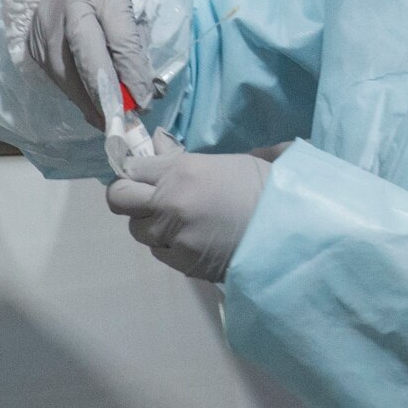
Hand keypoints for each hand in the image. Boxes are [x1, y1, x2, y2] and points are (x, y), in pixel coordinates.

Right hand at [26, 0, 153, 126]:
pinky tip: (90, 105)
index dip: (130, 72)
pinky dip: (75, 94)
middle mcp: (64, 7)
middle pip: (85, 58)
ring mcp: (43, 27)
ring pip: (65, 74)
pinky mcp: (33, 45)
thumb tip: (138, 91)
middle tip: (123, 120)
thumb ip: (133, 46)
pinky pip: (56, 76)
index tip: (143, 100)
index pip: (118, 37)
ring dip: (89, 102)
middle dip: (106, 95)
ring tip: (108, 120)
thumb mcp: (128, 8)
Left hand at [106, 133, 270, 282]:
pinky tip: (192, 239)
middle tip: (146, 198)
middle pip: (118, 200)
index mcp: (180, 171)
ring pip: (138, 230)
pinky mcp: (183, 263)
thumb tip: (157, 144)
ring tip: (178, 221)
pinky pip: (159, 252)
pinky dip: (169, 246)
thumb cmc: (261, 186)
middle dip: (128, 198)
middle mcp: (169, 203)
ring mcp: (173, 236)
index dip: (133, 172)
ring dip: (151, 225)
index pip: (130, 169)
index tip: (141, 175)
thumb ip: (180, 158)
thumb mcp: (221, 162)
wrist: (289, 228)